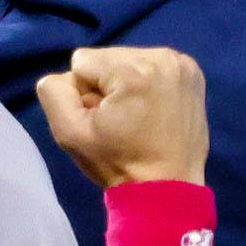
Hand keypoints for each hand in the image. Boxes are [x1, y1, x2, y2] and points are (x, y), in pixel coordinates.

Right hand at [35, 45, 208, 187]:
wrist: (168, 187)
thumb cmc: (118, 162)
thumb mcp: (69, 131)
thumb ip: (54, 90)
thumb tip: (70, 76)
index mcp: (135, 70)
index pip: (82, 62)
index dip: (85, 94)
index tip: (105, 120)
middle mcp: (164, 58)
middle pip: (107, 58)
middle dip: (106, 87)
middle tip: (122, 122)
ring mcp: (182, 64)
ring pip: (126, 60)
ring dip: (124, 85)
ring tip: (138, 118)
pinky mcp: (192, 72)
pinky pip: (149, 66)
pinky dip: (144, 84)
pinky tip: (153, 109)